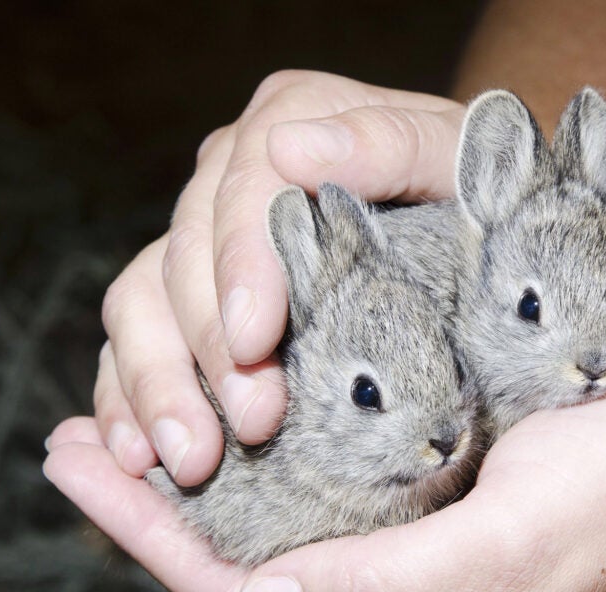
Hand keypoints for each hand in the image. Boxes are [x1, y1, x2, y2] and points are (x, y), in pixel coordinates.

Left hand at [46, 345, 605, 591]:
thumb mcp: (515, 547)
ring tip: (131, 418)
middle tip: (74, 440)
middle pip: (248, 560)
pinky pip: (340, 476)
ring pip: (286, 518)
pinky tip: (243, 400)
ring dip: (207, 472)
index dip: (153, 541)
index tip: (84, 471)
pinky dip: (278, 443)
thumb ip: (391, 590)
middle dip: (155, 507)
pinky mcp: (450, 491)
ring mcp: (428, 542)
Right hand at [92, 71, 465, 484]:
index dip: (241, 266)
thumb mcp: (457, 159)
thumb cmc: (475, 191)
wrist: (474, 219)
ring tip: (188, 459)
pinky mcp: (193, 293)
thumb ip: (391, 143)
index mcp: (294, 118)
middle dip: (209, 349)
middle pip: (185, 256)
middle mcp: (234, 172)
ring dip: (158, 386)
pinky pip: (137, 341)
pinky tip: (141, 455)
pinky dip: (129, 398)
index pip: (244, 190)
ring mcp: (208, 234)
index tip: (255, 339)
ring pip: (142, 302)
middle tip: (252, 425)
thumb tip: (293, 147)